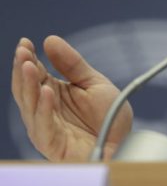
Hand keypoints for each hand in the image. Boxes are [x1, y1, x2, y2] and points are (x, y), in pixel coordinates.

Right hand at [11, 35, 132, 160]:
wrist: (125, 141)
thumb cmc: (109, 115)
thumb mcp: (93, 82)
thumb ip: (72, 64)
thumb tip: (49, 40)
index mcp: (52, 94)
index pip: (34, 74)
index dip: (28, 58)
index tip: (25, 42)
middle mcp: (45, 110)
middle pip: (26, 89)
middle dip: (23, 70)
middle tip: (22, 51)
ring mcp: (46, 128)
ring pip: (30, 106)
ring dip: (29, 85)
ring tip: (29, 65)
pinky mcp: (52, 145)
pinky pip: (43, 127)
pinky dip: (43, 109)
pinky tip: (47, 92)